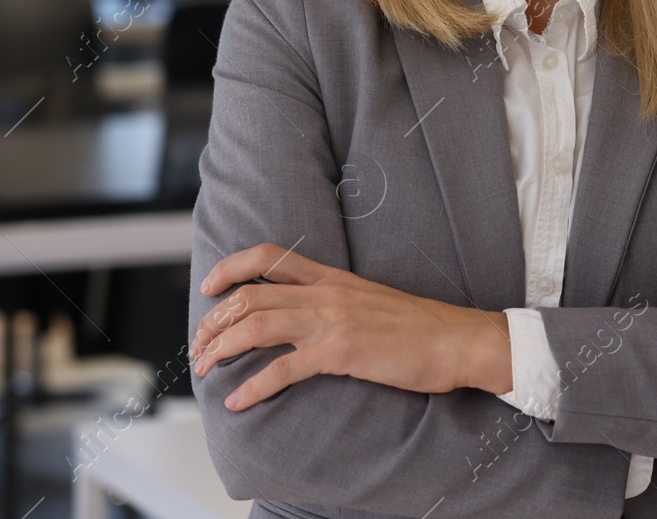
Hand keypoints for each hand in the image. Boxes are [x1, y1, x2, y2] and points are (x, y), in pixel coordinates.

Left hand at [190, 243, 510, 409]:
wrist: (456, 339)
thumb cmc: (420, 327)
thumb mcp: (370, 301)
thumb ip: (337, 302)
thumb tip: (306, 317)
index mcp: (332, 277)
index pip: (270, 256)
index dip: (231, 267)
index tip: (209, 287)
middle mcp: (326, 293)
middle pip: (251, 295)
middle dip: (214, 321)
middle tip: (199, 346)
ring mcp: (332, 321)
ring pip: (257, 325)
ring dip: (222, 348)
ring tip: (205, 368)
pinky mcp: (340, 352)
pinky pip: (283, 369)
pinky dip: (254, 387)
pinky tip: (238, 401)